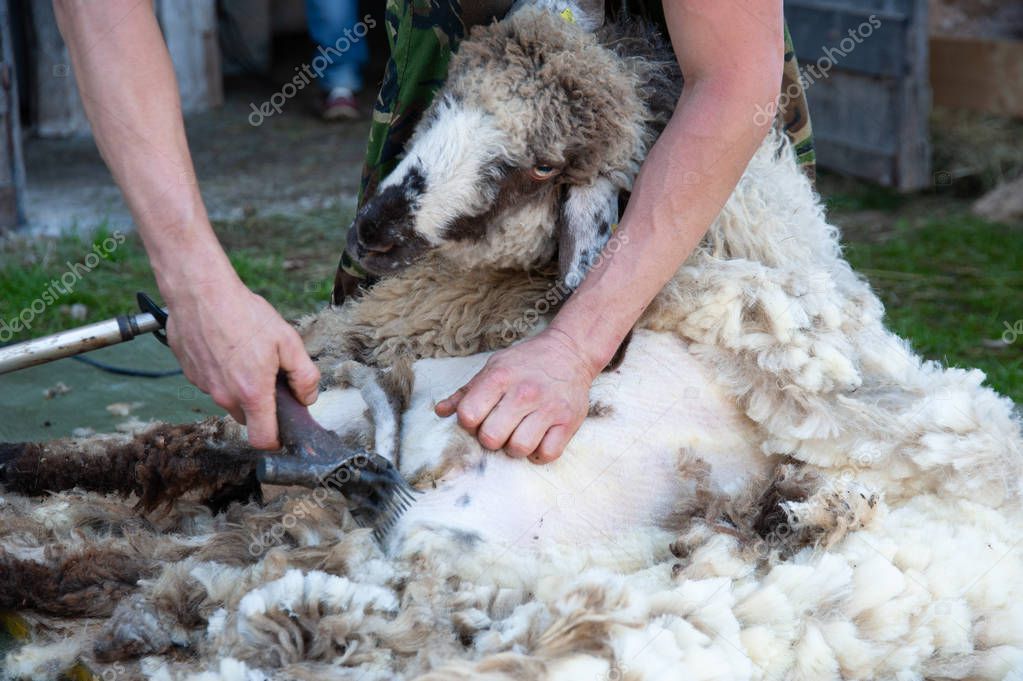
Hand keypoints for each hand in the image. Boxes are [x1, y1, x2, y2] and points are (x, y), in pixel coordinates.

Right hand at [165, 276, 319, 449]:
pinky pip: (212, 383)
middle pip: (247, 418)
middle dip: (261, 406)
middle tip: (270, 377)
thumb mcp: (288, 341)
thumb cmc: (244, 313)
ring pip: (229, 399)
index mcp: (251, 393)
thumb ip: (304, 375)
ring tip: (247, 355)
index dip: (275, 440)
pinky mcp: (190, 373)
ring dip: (240, 387)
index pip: (263, 440)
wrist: (200, 292)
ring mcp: (204, 386)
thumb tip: (308, 397)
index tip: (283, 428)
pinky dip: (222, 373)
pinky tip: (228, 347)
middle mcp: (224, 396)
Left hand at [435, 328, 599, 463]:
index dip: (469, 422)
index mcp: (500, 378)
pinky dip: (539, 453)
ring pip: (518, 449)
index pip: (468, 415)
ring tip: (519, 433)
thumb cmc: (527, 362)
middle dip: (491, 438)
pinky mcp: (568, 422)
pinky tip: (538, 439)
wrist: (570, 352)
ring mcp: (548, 408)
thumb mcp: (494, 367)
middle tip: (500, 428)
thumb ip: (466, 391)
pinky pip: (547, 454)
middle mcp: (524, 393)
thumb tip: (441, 412)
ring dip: (515, 447)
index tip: (479, 416)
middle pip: (491, 438)